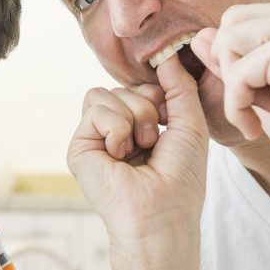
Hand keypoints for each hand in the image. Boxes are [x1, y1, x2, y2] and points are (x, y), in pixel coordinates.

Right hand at [68, 56, 208, 244]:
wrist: (161, 214)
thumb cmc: (180, 180)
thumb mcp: (190, 125)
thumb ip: (180, 87)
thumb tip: (167, 55)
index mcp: (139, 129)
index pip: (138, 88)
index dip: (156, 96)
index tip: (166, 120)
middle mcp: (115, 133)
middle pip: (121, 88)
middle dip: (144, 107)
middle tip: (152, 141)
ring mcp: (95, 140)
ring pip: (105, 93)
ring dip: (131, 117)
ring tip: (138, 148)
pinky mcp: (79, 147)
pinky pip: (95, 108)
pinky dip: (116, 127)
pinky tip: (120, 153)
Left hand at [194, 0, 269, 193]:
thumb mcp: (267, 89)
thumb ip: (236, 60)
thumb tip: (199, 36)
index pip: (243, 18)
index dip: (236, 60)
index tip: (259, 97)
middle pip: (231, 21)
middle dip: (231, 67)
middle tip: (257, 104)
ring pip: (229, 41)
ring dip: (234, 87)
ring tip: (262, 113)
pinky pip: (238, 72)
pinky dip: (236, 105)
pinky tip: (256, 127)